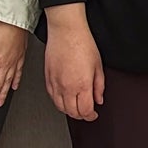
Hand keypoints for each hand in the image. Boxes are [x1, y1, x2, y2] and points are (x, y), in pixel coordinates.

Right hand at [43, 4, 104, 120]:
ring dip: (69, 110)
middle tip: (86, 112)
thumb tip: (99, 98)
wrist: (66, 31)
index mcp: (82, 84)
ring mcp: (55, 83)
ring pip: (60, 107)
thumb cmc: (82, 43)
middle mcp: (67, 87)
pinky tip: (64, 98)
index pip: (85, 111)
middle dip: (81, 115)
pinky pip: (52, 97)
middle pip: (72, 112)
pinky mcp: (47, 78)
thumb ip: (99, 85)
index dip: (91, 116)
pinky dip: (58, 102)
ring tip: (76, 106)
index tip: (93, 114)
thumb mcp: (98, 65)